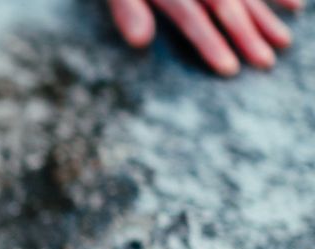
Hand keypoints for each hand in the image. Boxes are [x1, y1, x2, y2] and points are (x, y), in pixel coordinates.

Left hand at [107, 0, 301, 75]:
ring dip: (264, 16)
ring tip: (284, 42)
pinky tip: (294, 5)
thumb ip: (127, 11)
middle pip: (224, 6)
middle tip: (265, 63)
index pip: (192, 18)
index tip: (229, 69)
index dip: (210, 42)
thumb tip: (139, 41)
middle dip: (246, 34)